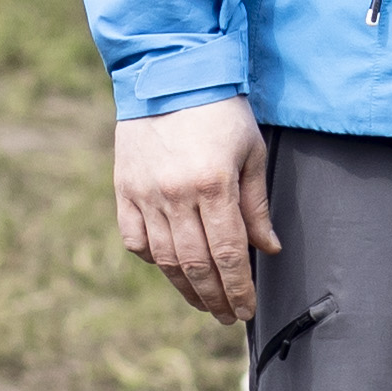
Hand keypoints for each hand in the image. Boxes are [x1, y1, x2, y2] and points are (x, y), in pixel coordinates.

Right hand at [115, 99, 277, 321]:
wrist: (168, 73)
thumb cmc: (220, 111)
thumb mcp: (251, 151)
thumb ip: (256, 205)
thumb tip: (267, 249)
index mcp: (213, 185)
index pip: (229, 254)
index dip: (239, 288)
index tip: (246, 310)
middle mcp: (175, 195)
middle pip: (195, 265)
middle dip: (215, 297)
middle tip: (228, 317)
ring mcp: (144, 194)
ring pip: (164, 259)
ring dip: (185, 288)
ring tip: (203, 304)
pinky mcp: (124, 190)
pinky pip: (135, 239)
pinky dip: (152, 259)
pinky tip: (170, 268)